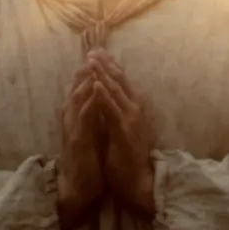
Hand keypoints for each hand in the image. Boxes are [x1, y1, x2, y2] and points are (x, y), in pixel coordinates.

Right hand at [56, 63, 103, 229]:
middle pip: (77, 90)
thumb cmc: (86, 161)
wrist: (78, 188)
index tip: (97, 54)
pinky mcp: (78, 140)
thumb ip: (93, 117)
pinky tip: (96, 89)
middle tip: (94, 50)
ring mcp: (73, 129)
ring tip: (93, 63)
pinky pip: (84, 117)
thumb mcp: (91, 134)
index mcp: (77, 118)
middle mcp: (72, 120)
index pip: (82, 91)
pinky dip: (90, 101)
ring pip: (77, 99)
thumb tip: (100, 100)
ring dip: (85, 81)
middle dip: (85, 70)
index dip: (88, 73)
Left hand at [87, 50, 156, 215]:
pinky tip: (97, 83)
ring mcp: (131, 119)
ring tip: (92, 59)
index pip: (121, 82)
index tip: (98, 52)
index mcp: (133, 108)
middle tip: (94, 48)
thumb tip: (108, 96)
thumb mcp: (120, 128)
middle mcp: (135, 109)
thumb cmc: (126, 156)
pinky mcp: (124, 130)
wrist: (136, 181)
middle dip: (106, 64)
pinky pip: (112, 109)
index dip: (110, 66)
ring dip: (103, 73)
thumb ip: (116, 111)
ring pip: (115, 90)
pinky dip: (104, 95)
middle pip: (119, 81)